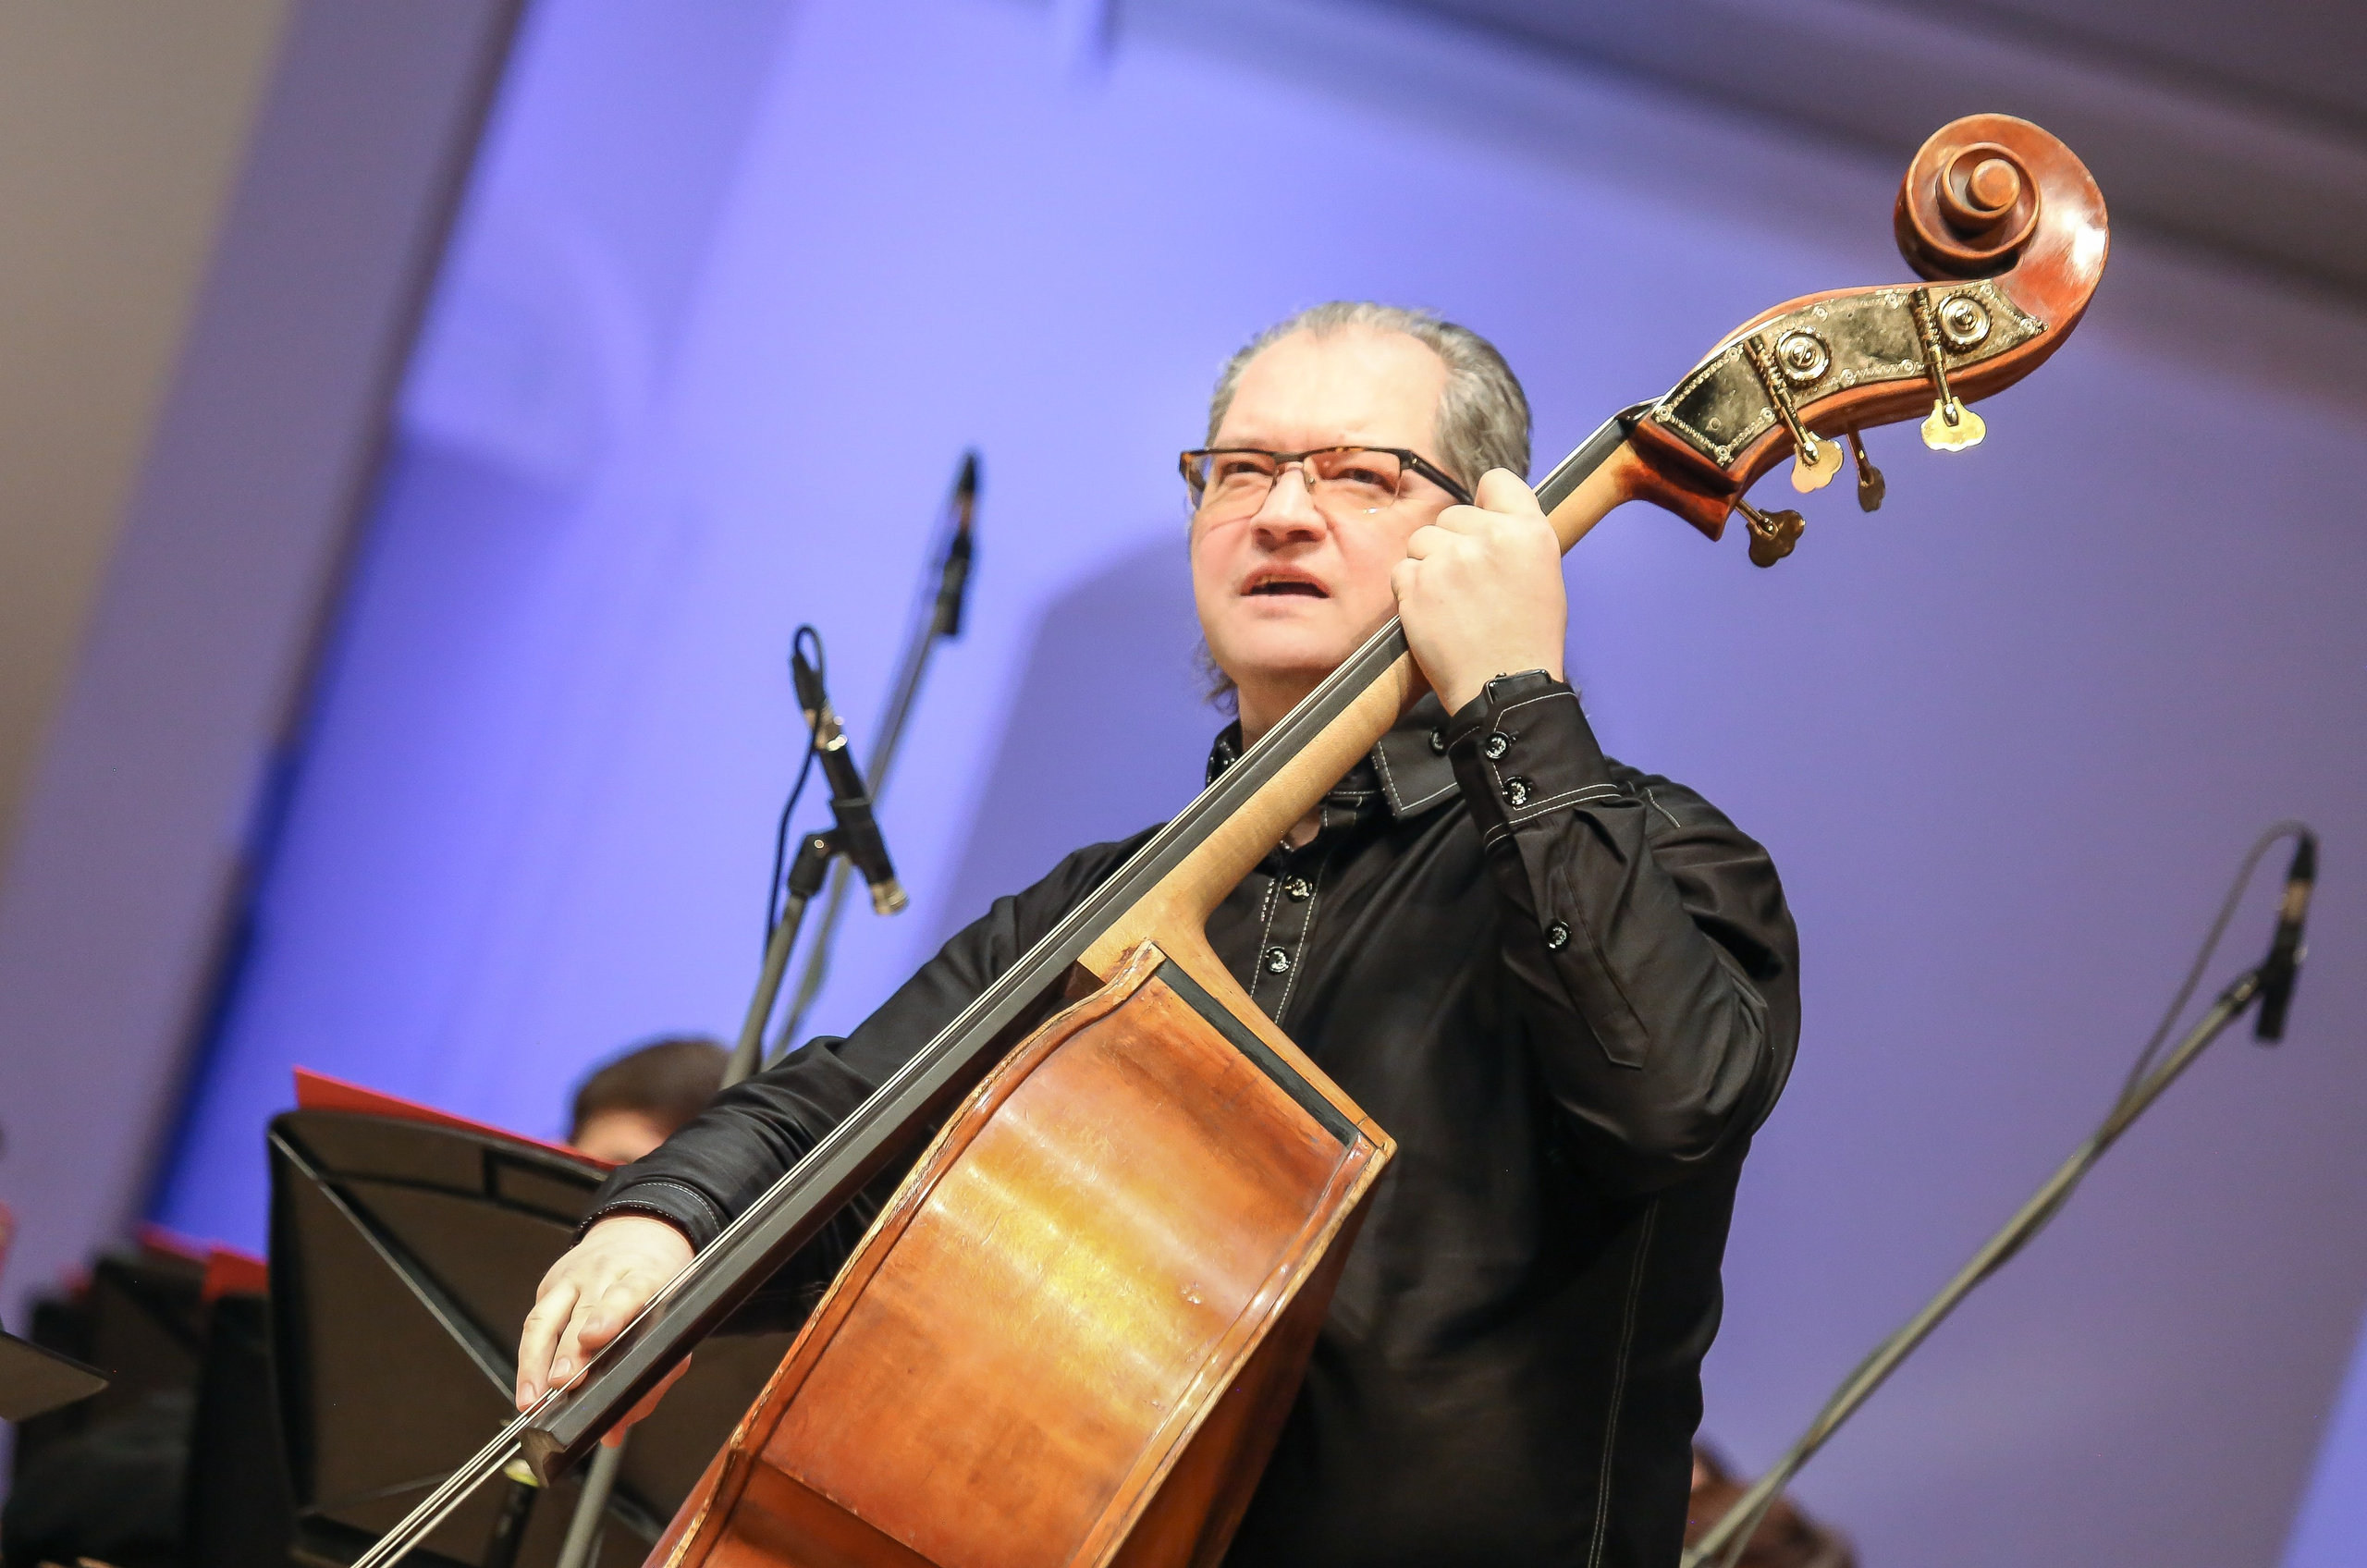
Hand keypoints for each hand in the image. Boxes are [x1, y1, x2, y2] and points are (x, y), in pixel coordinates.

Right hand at [517, 1214, 694, 1443]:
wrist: (639, 1232)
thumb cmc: (658, 1282)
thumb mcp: (674, 1319)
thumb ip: (654, 1377)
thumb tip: (615, 1430)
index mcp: (646, 1274)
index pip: (628, 1291)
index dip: (610, 1314)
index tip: (596, 1336)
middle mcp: (606, 1272)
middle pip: (583, 1311)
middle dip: (570, 1351)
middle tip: (562, 1384)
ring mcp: (574, 1276)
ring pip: (547, 1317)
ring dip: (537, 1362)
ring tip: (532, 1399)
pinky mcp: (550, 1285)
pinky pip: (535, 1323)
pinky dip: (528, 1360)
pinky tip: (527, 1389)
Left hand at [1390, 468, 1566, 712]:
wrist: (1504, 687)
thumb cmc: (1528, 637)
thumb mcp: (1543, 573)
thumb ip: (1515, 535)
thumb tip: (1485, 512)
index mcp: (1529, 531)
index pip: (1496, 481)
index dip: (1485, 503)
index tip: (1482, 528)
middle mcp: (1489, 537)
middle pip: (1451, 515)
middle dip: (1453, 542)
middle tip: (1469, 584)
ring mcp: (1449, 560)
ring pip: (1421, 540)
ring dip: (1428, 564)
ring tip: (1451, 601)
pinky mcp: (1416, 585)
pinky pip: (1402, 569)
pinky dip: (1411, 590)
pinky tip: (1434, 614)